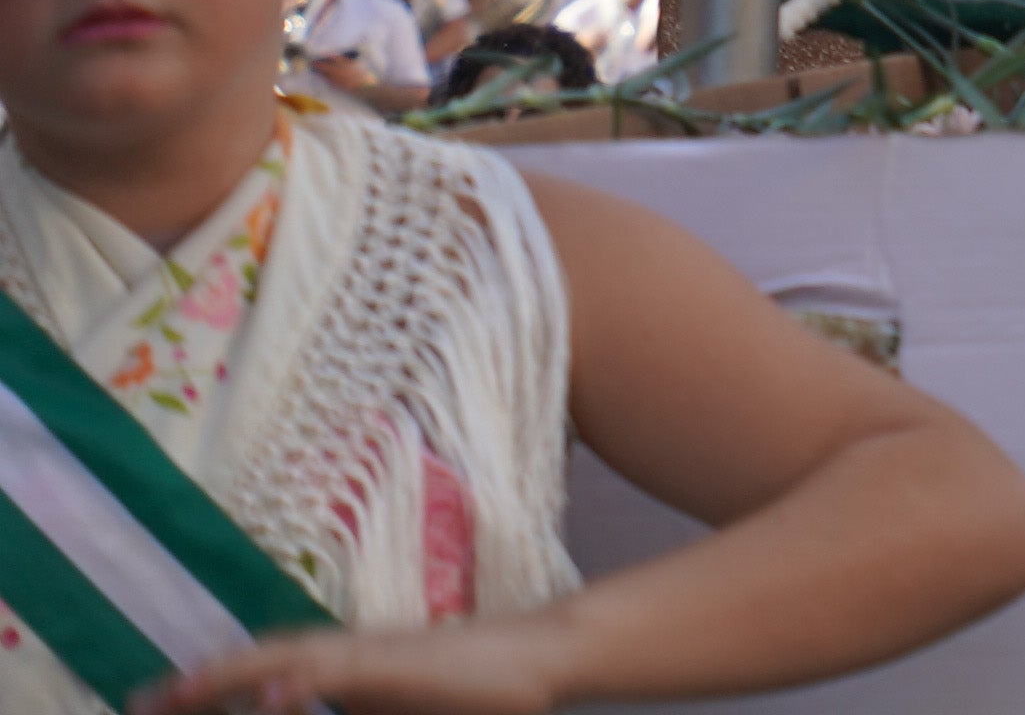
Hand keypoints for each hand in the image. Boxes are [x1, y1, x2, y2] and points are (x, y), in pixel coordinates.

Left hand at [141, 620, 575, 714]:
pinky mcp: (400, 664)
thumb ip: (355, 705)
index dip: (211, 686)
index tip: (156, 702)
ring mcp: (373, 657)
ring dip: (233, 675)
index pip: (264, 674)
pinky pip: (341, 671)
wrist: (544, 654)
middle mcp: (349, 655)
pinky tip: (275, 688)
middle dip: (203, 684)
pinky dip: (303, 676)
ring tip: (180, 691)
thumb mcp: (399, 707)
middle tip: (144, 703)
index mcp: (344, 670)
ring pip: (291, 659)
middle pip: (265, 660)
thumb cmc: (475, 689)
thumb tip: (291, 698)